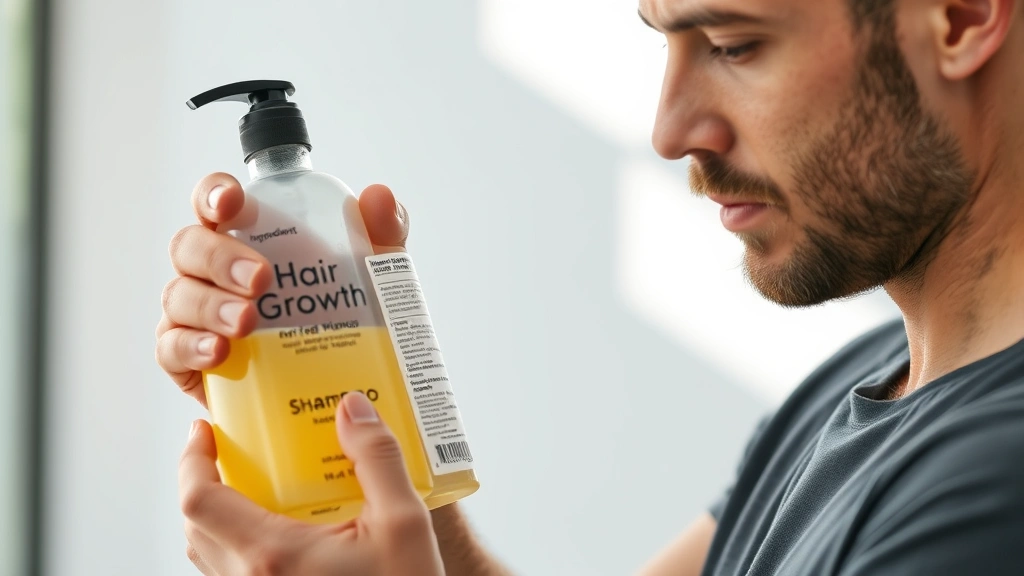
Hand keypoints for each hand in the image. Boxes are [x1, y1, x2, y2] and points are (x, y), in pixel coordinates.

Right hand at [155, 173, 409, 406]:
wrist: (337, 384)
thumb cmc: (345, 313)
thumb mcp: (375, 272)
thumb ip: (382, 230)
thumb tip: (378, 196)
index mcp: (248, 236)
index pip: (215, 202)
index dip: (214, 194)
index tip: (232, 204)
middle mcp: (213, 269)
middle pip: (189, 246)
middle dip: (220, 258)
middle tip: (261, 280)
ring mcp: (195, 312)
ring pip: (179, 295)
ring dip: (210, 305)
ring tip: (247, 322)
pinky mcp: (189, 359)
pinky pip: (170, 347)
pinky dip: (191, 347)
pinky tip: (218, 352)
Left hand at [180, 392, 444, 574]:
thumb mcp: (403, 522)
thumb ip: (376, 459)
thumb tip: (353, 408)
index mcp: (272, 554)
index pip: (199, 500)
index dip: (192, 460)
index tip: (205, 430)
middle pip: (196, 524)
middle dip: (204, 479)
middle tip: (233, 449)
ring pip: (209, 552)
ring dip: (218, 514)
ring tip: (254, 484)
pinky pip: (231, 572)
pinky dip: (237, 542)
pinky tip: (279, 528)